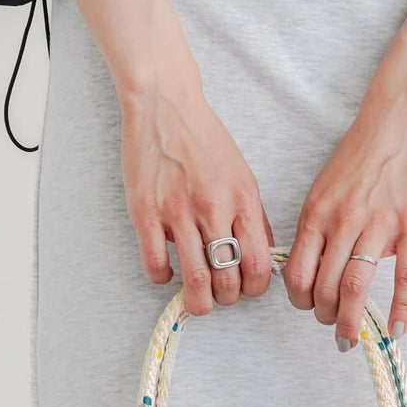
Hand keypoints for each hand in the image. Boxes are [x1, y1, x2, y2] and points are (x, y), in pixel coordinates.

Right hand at [121, 78, 274, 315]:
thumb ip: (253, 217)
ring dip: (199, 301)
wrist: (165, 106)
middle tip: (221, 295)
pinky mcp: (145, 213)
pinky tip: (167, 273)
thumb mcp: (243, 176)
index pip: (258, 265)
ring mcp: (178, 212)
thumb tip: (261, 256)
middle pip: (228, 280)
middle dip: (228, 298)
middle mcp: (213, 208)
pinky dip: (163, 279)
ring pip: (196, 281)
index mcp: (242, 201)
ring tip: (198, 299)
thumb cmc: (204, 140)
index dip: (255, 288)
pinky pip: (156, 266)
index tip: (247, 288)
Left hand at [280, 65, 406, 345]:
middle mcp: (343, 222)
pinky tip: (398, 330)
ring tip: (350, 337)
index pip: (298, 273)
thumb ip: (319, 226)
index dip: (300, 300)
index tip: (307, 307)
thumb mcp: (325, 187)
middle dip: (324, 316)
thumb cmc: (362, 153)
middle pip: (324, 287)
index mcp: (317, 213)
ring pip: (355, 287)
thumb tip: (319, 264)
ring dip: (350, 321)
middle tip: (332, 326)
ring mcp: (379, 226)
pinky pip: (406, 278)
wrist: (400, 119)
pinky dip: (401, 309)